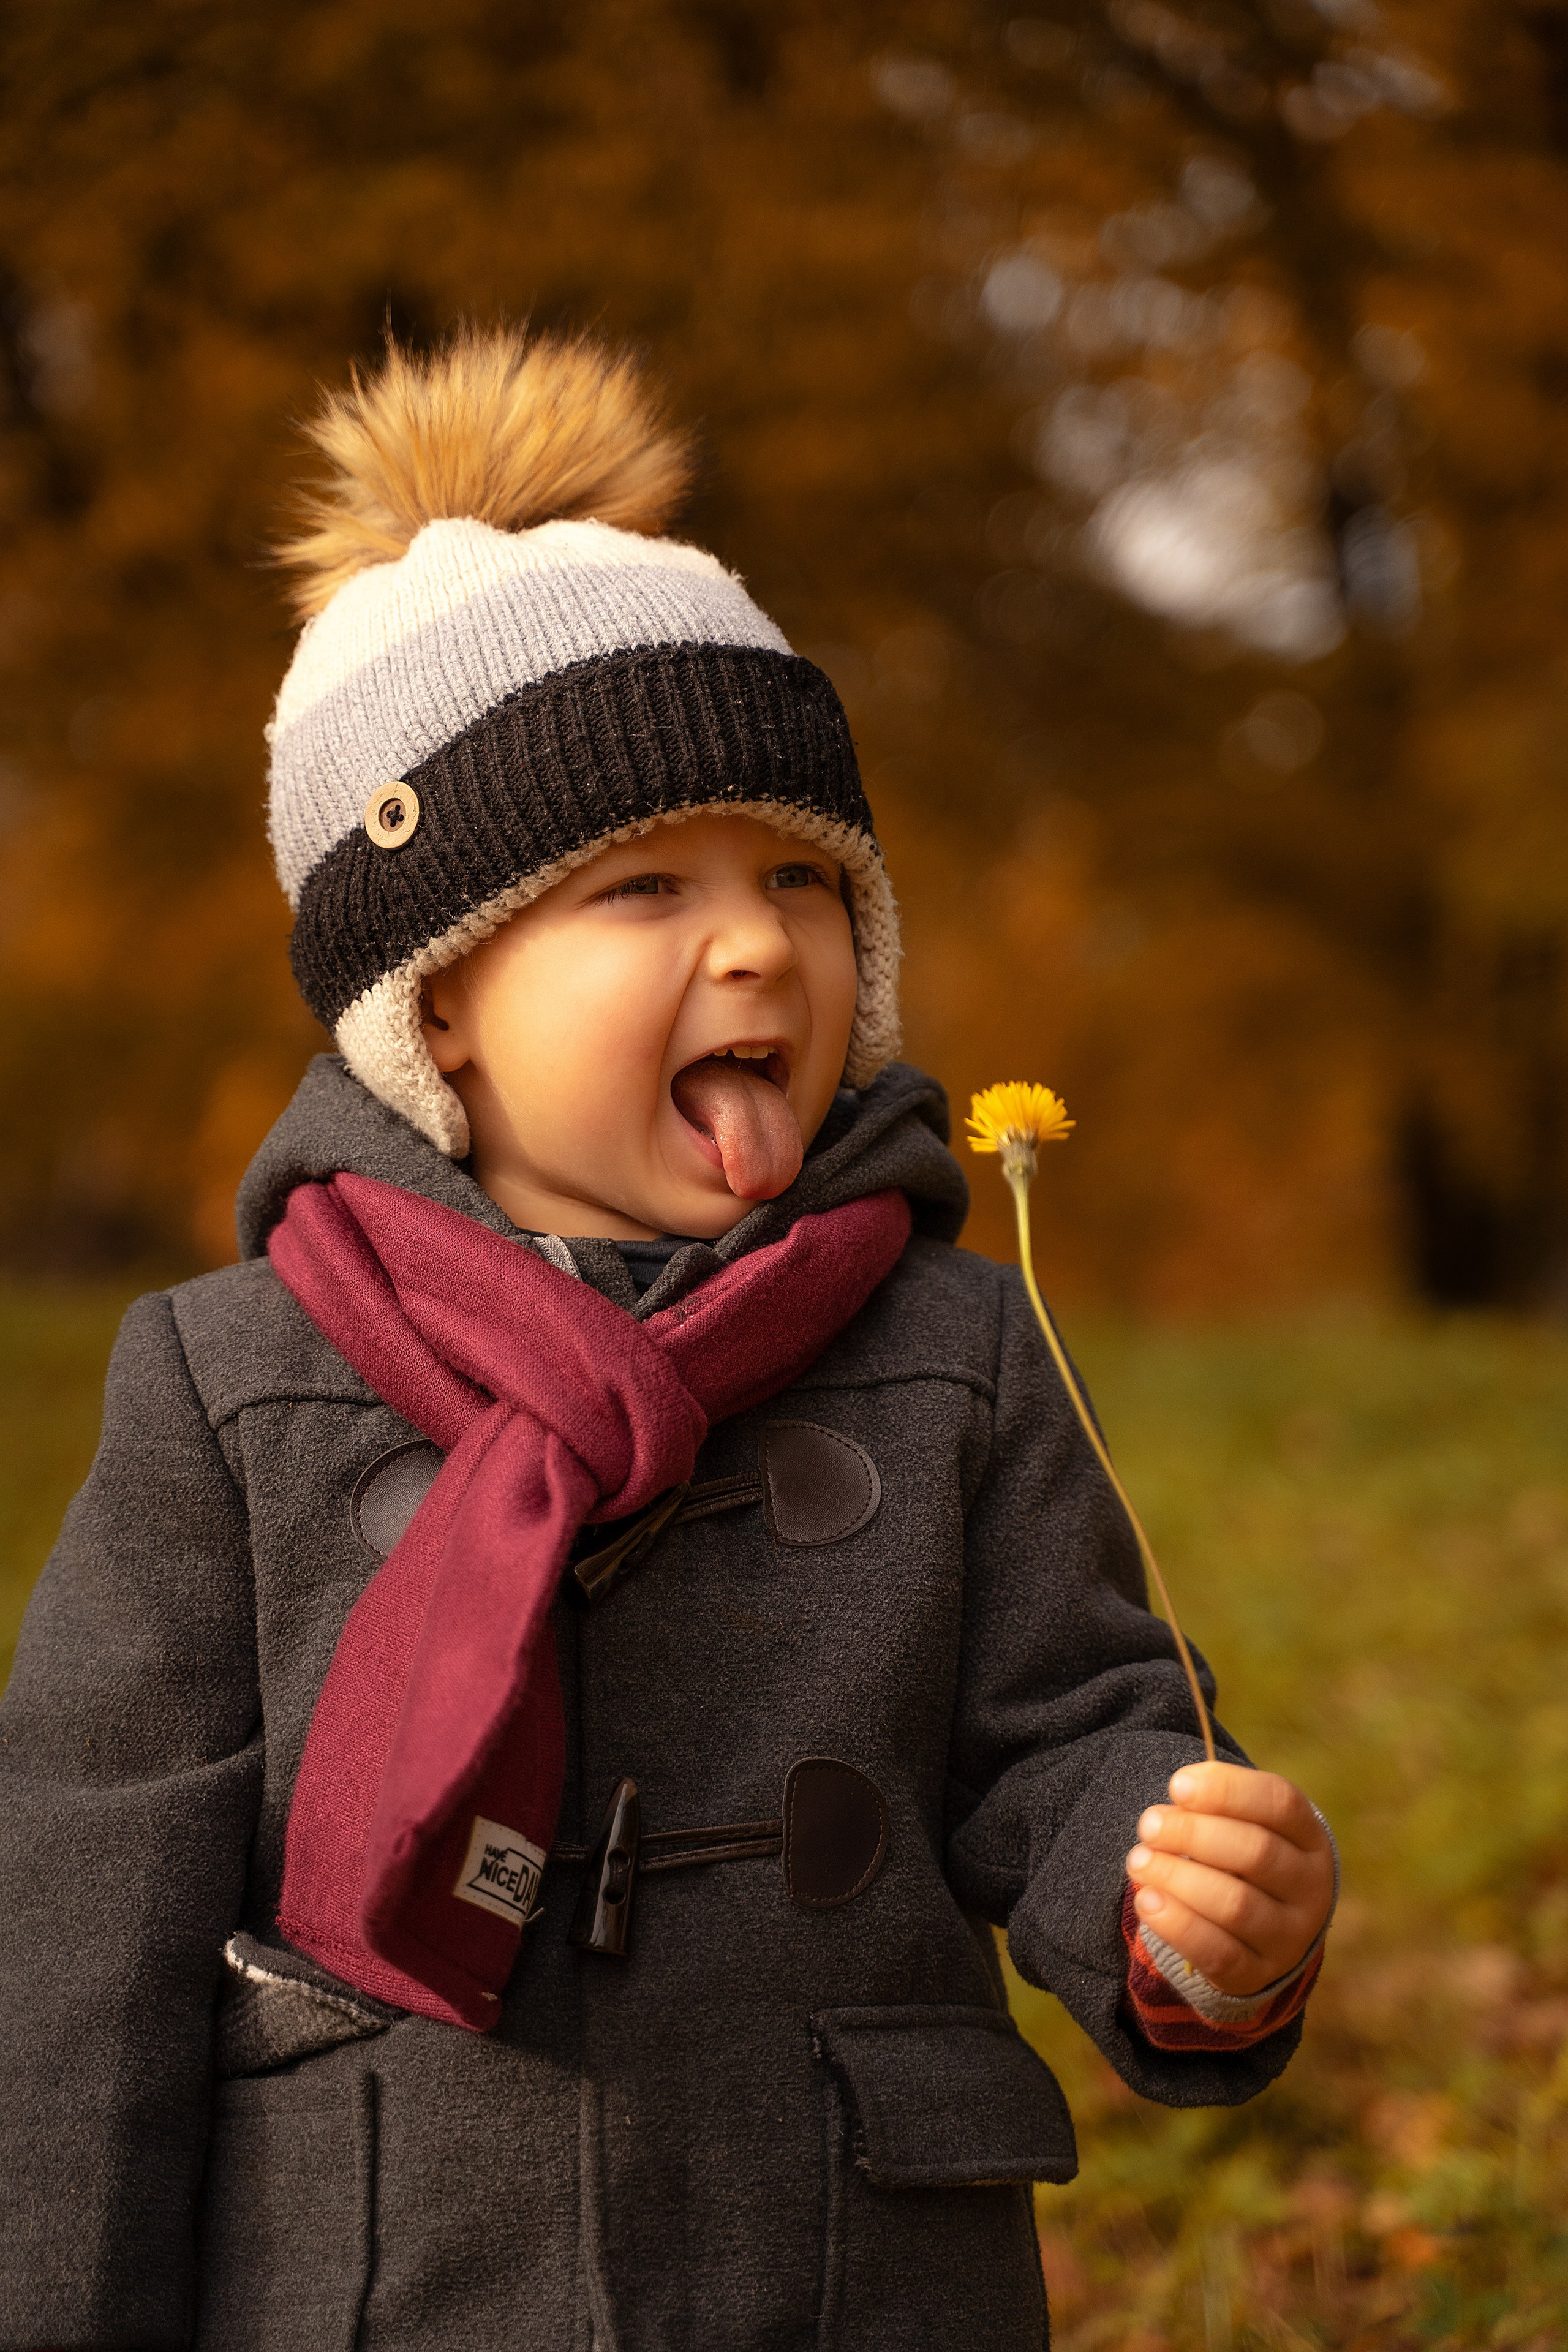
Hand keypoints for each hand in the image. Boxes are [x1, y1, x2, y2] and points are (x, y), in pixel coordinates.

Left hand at [1125, 1760, 1333, 1996]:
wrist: (1261, 1929)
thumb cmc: (1239, 1857)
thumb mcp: (1241, 1823)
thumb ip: (1215, 1805)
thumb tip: (1181, 1793)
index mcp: (1309, 1837)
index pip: (1280, 1802)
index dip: (1227, 1789)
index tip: (1177, 1786)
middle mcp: (1310, 1888)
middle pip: (1256, 1852)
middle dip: (1193, 1834)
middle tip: (1149, 1825)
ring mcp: (1289, 1937)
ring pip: (1236, 1905)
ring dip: (1178, 1878)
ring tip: (1139, 1861)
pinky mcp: (1258, 1975)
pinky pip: (1219, 1954)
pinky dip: (1178, 1926)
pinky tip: (1147, 1901)